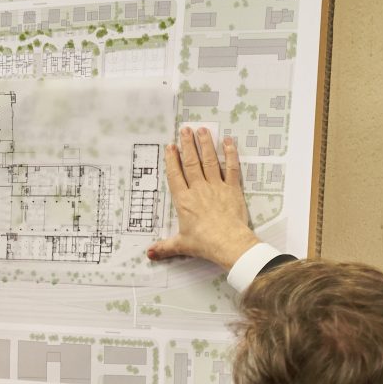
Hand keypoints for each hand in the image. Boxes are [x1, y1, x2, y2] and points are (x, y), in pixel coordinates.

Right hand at [147, 127, 258, 271]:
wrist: (228, 243)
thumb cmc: (205, 243)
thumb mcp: (181, 245)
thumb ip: (165, 246)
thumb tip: (150, 253)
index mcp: (184, 201)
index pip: (175, 175)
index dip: (172, 160)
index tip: (170, 147)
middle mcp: (199, 190)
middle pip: (191, 163)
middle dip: (187, 145)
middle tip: (185, 130)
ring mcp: (216, 187)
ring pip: (209, 161)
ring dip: (205, 144)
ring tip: (202, 130)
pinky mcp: (232, 189)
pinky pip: (231, 168)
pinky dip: (230, 154)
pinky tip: (228, 143)